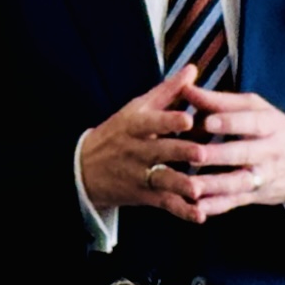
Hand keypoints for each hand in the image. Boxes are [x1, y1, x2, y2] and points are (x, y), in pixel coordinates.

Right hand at [80, 65, 221, 221]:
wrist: (83, 169)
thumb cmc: (117, 133)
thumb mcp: (136, 109)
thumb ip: (168, 91)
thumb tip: (192, 69)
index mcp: (135, 126)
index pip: (151, 122)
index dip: (168, 120)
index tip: (188, 118)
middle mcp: (136, 150)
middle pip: (158, 151)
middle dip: (180, 152)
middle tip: (201, 153)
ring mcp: (138, 174)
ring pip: (161, 179)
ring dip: (180, 185)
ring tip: (199, 189)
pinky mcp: (143, 195)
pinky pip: (164, 203)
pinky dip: (181, 210)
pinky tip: (199, 215)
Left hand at [176, 83, 284, 216]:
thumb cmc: (272, 129)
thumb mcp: (256, 109)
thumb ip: (221, 101)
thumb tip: (186, 88)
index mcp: (270, 125)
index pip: (252, 122)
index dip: (230, 122)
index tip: (207, 121)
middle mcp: (269, 152)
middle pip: (244, 153)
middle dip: (219, 155)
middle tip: (194, 154)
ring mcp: (262, 176)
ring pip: (238, 182)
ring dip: (214, 185)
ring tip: (190, 185)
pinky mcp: (255, 195)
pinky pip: (235, 202)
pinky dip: (217, 207)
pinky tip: (196, 209)